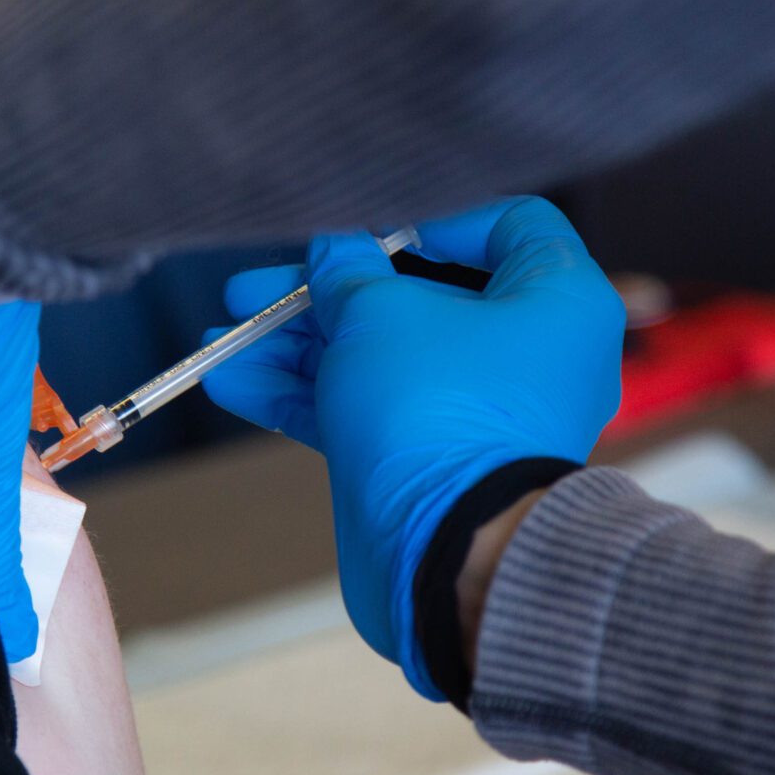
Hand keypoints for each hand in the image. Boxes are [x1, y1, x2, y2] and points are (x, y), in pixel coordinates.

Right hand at [202, 197, 623, 697]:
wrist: (447, 552)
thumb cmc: (437, 410)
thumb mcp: (378, 312)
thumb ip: (347, 273)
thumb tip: (333, 253)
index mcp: (554, 301)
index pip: (511, 227)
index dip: (434, 221)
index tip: (370, 238)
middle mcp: (525, 355)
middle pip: (416, 298)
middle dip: (321, 295)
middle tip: (251, 291)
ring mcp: (472, 413)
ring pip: (376, 358)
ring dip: (293, 346)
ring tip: (219, 341)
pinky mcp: (428, 461)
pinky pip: (364, 411)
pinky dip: (303, 395)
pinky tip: (233, 383)